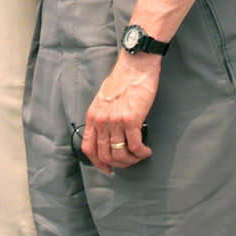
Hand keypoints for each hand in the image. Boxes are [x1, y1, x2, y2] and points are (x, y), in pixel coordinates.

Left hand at [81, 52, 158, 173]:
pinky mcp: (131, 119)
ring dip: (132, 160)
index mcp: (93, 116)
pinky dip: (142, 153)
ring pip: (120, 154)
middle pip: (104, 156)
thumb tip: (108, 136)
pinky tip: (146, 150)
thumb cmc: (122, 80)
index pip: (88, 148)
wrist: (135, 66)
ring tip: (140, 155)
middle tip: (129, 162)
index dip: (98, 163)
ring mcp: (115, 121)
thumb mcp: (103, 100)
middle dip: (119, 164)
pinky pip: (135, 146)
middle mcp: (101, 120)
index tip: (108, 169)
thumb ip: (102, 117)